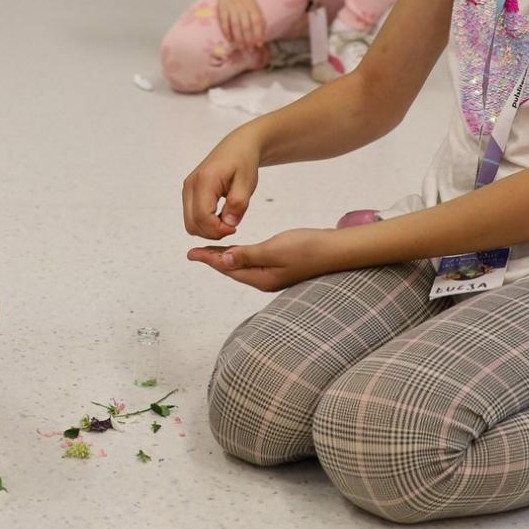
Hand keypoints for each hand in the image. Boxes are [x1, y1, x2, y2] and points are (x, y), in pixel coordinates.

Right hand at [182, 131, 260, 239]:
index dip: (218, 230)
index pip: (202, 217)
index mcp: (205, 180)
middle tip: (232, 227)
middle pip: (192, 224)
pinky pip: (192, 217)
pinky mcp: (189, 193)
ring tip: (228, 220)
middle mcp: (190, 185)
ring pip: (190, 223)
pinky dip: (205, 223)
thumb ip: (238, 204)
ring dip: (209, 229)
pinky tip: (221, 216)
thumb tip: (228, 224)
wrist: (238, 147)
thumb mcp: (247, 182)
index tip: (234, 228)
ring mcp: (187, 190)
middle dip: (212, 232)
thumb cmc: (243, 162)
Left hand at [187, 227, 333, 290]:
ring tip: (209, 251)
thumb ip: (248, 255)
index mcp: (261, 279)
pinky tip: (237, 250)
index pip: (228, 268)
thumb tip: (223, 260)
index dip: (209, 259)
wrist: (338, 250)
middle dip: (213, 260)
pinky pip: (253, 262)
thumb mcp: (275, 249)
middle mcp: (265, 280)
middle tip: (194, 252)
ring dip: (225, 258)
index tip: (191, 253)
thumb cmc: (309, 248)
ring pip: (242, 266)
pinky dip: (240, 255)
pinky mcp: (282, 267)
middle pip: (232, 269)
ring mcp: (274, 275)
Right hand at [216, 0, 266, 49]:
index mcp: (253, 8)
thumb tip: (262, 37)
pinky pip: (224, 22)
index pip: (257, 22)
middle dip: (247, 40)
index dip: (258, 34)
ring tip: (240, 47)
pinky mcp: (222, 10)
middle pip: (245, 26)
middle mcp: (243, 9)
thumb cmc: (246, 0)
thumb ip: (260, 21)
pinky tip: (229, 39)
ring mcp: (232, 9)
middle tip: (248, 50)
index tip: (258, 45)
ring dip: (238, 38)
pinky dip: (226, 32)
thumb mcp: (256, 7)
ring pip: (235, 26)